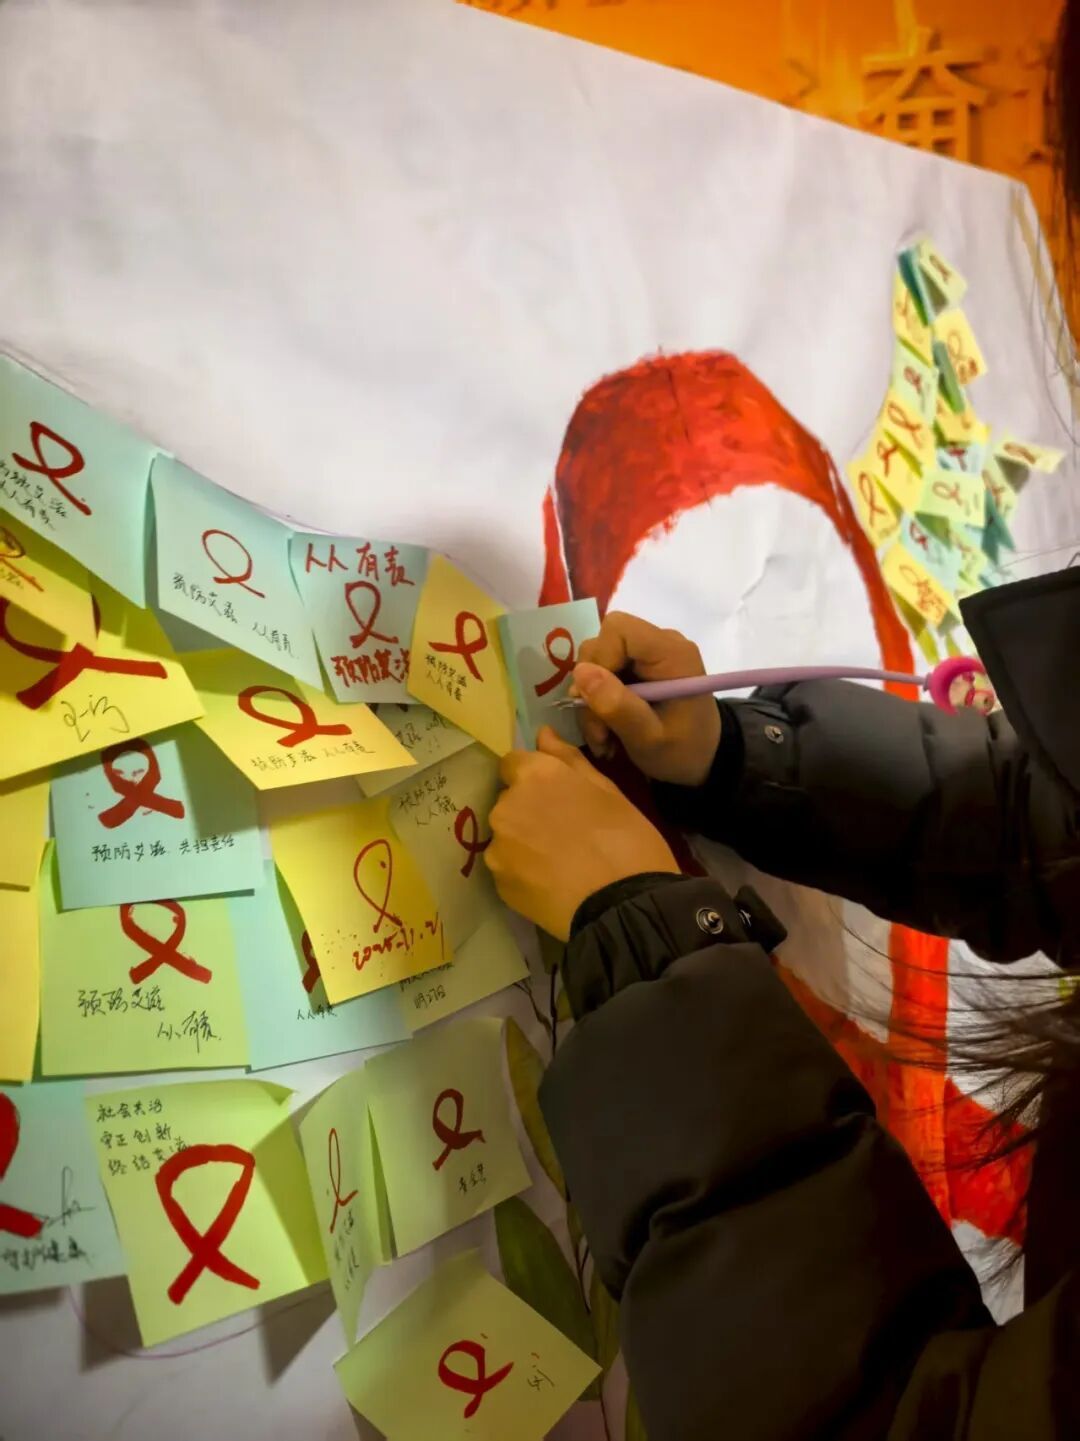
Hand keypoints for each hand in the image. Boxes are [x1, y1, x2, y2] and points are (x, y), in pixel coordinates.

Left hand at [487, 727, 678, 939]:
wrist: (626, 906)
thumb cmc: (629, 840)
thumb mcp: (609, 791)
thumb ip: (569, 760)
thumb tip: (543, 734)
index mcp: (535, 775)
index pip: (513, 762)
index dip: (533, 776)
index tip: (557, 795)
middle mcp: (507, 805)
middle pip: (509, 800)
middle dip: (529, 809)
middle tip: (565, 831)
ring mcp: (499, 846)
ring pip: (507, 834)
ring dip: (524, 841)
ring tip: (560, 862)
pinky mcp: (498, 881)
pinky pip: (507, 867)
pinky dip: (523, 871)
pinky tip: (552, 882)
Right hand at [574, 612, 720, 785]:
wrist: (704, 759)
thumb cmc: (684, 750)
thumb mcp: (649, 738)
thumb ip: (617, 705)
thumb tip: (580, 672)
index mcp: (671, 652)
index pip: (618, 629)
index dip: (600, 660)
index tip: (598, 700)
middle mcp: (659, 643)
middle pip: (602, 643)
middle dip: (591, 687)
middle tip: (598, 729)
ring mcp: (648, 654)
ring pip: (598, 661)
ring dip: (592, 701)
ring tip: (603, 737)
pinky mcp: (639, 667)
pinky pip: (605, 673)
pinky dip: (599, 702)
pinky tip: (608, 729)